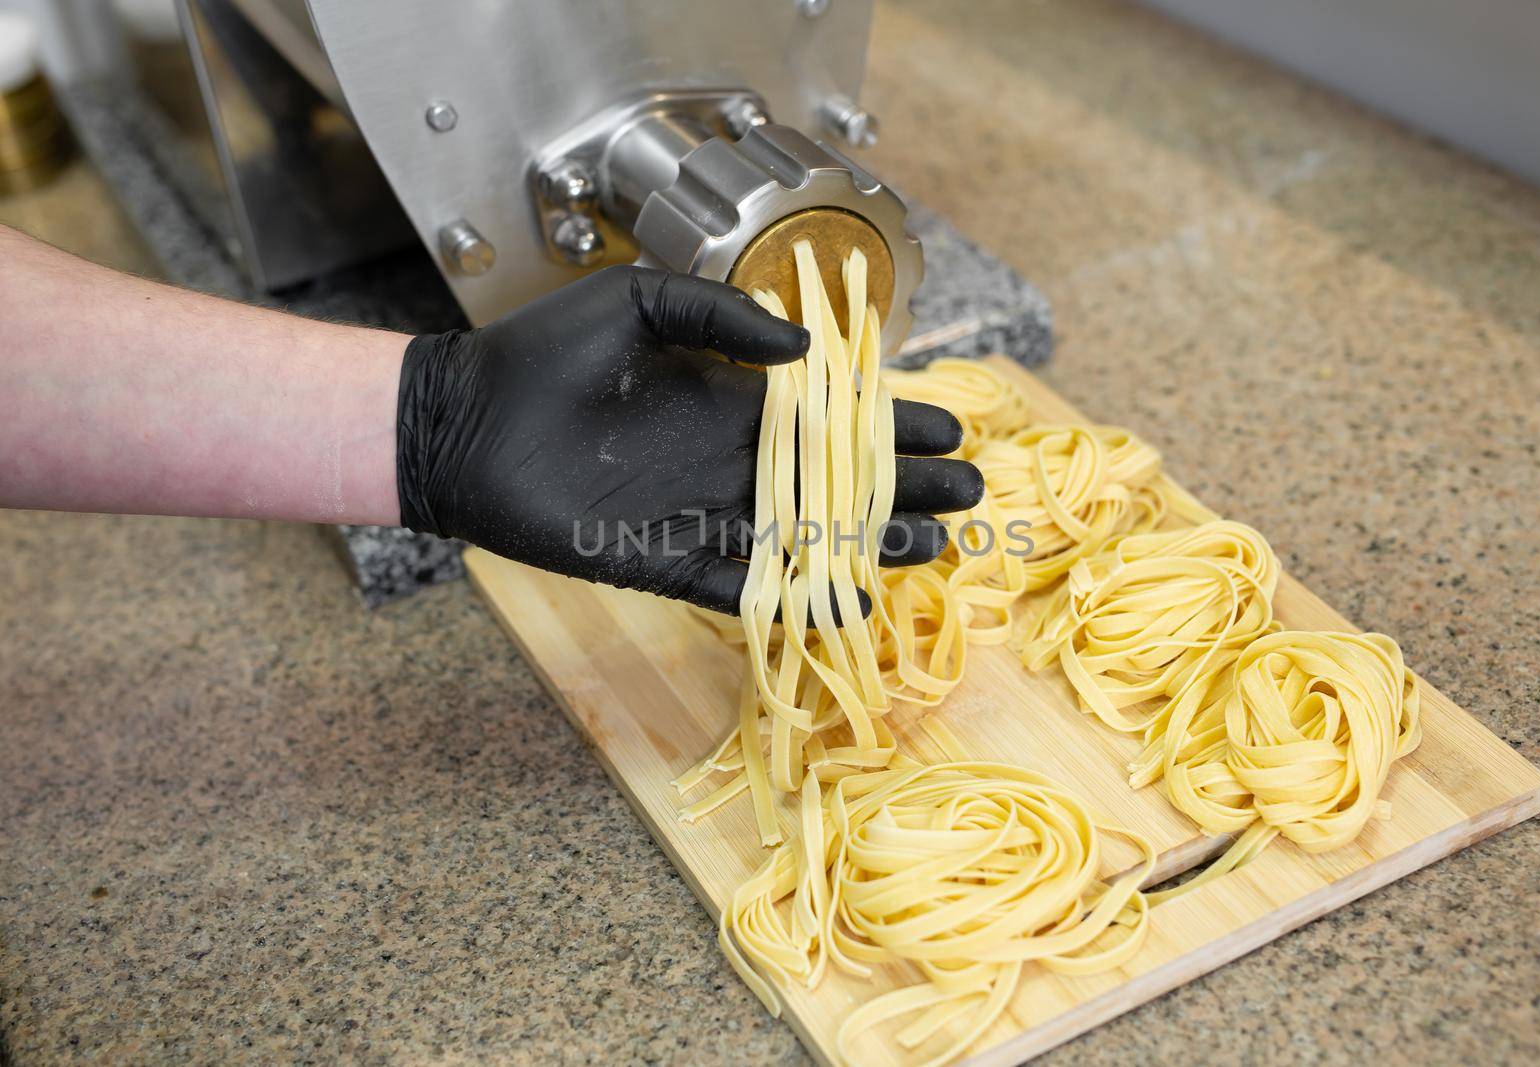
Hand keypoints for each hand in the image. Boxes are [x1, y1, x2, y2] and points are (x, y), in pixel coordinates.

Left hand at [396, 265, 983, 614]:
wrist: (466, 418)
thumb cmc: (545, 352)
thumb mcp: (639, 302)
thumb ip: (720, 315)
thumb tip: (803, 350)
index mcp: (728, 400)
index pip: (828, 418)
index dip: (889, 425)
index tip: (949, 428)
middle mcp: (724, 461)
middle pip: (832, 482)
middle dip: (898, 487)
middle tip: (967, 497)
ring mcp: (696, 512)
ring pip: (802, 536)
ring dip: (866, 541)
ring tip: (934, 546)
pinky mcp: (660, 558)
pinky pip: (739, 583)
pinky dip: (794, 593)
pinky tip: (851, 596)